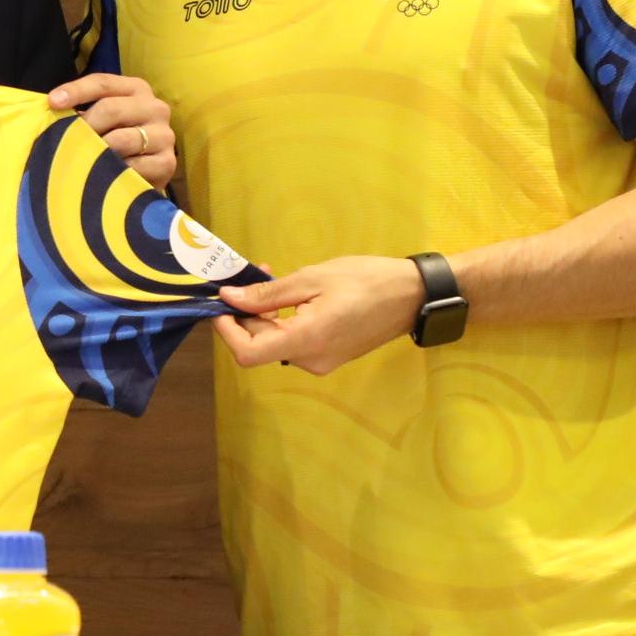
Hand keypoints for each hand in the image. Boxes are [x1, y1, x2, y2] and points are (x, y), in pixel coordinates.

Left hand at [48, 72, 178, 189]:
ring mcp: (164, 135)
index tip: (52, 102)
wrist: (144, 174)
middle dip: (83, 125)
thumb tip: (52, 109)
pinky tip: (102, 176)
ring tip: (80, 160)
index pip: (102, 83)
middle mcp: (155, 107)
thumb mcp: (100, 119)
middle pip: (110, 109)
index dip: (76, 91)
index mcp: (136, 89)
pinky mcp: (167, 163)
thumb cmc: (113, 140)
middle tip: (64, 141)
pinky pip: (131, 166)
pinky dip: (112, 171)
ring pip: (120, 139)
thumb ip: (81, 111)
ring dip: (95, 151)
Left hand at [211, 256, 423, 374]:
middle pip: (259, 344)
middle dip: (246, 312)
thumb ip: (267, 293)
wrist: (414, 296)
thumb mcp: (312, 279)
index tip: (221, 304)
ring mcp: (321, 361)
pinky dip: (283, 319)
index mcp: (306, 341)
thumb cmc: (367, 281)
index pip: (246, 354)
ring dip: (265, 312)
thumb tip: (229, 298)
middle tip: (253, 274)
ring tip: (273, 276)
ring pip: (275, 341)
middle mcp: (310, 360)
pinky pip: (294, 340)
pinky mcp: (329, 356)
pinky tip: (291, 294)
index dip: (226, 331)